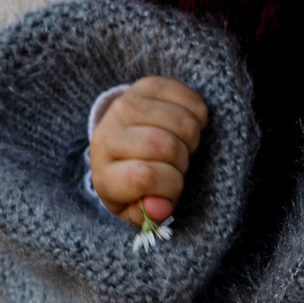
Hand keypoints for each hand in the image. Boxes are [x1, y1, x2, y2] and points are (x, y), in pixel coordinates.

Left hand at [89, 76, 208, 227]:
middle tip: (176, 165)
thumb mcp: (137, 208)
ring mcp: (126, 106)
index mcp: (105, 173)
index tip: (171, 187)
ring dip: (192, 139)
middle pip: (166, 146)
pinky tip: (185, 127)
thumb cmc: (135, 184)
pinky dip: (198, 116)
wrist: (121, 144)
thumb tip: (161, 207)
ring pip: (182, 122)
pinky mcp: (146, 87)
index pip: (142, 176)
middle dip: (182, 161)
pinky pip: (190, 99)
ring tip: (181, 146)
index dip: (170, 186)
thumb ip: (148, 215)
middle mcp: (108, 135)